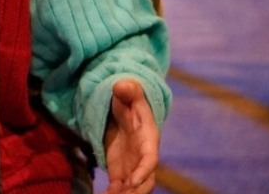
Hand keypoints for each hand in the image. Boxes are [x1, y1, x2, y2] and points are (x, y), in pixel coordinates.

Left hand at [102, 79, 158, 193]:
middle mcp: (143, 158)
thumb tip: (122, 85)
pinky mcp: (120, 171)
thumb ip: (128, 90)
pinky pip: (118, 188)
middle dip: (136, 192)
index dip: (144, 172)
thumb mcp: (129, 94)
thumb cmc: (129, 102)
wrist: (124, 113)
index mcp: (148, 140)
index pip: (150, 159)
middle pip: (145, 181)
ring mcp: (132, 167)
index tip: (133, 182)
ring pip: (132, 188)